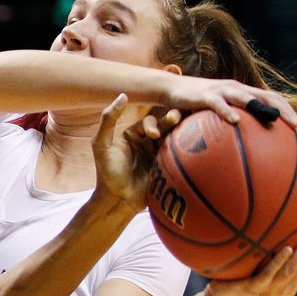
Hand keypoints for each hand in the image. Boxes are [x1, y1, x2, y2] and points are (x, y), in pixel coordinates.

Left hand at [92, 93, 179, 212]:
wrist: (118, 200)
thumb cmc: (107, 172)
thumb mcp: (101, 143)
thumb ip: (109, 119)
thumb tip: (123, 95)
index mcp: (134, 134)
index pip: (148, 121)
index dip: (152, 123)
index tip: (152, 134)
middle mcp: (148, 141)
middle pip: (165, 126)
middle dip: (172, 120)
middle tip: (177, 119)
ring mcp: (159, 154)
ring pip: (175, 137)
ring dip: (182, 131)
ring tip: (190, 127)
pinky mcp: (168, 166)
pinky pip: (181, 153)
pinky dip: (187, 146)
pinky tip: (195, 141)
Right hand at [163, 77, 296, 129]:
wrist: (171, 88)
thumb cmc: (195, 106)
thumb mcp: (215, 115)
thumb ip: (229, 127)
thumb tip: (242, 151)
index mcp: (243, 93)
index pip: (272, 99)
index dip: (288, 111)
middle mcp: (237, 89)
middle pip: (266, 97)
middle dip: (284, 111)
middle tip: (296, 127)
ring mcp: (222, 90)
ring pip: (246, 96)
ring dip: (261, 107)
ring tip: (273, 119)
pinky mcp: (205, 95)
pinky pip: (218, 104)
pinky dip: (228, 111)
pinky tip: (236, 121)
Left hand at [204, 219, 296, 295]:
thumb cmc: (239, 281)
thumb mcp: (259, 270)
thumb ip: (269, 256)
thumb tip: (274, 227)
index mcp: (288, 285)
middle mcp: (283, 289)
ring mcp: (269, 290)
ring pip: (292, 270)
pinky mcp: (254, 289)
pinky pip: (270, 273)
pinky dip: (280, 261)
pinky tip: (287, 248)